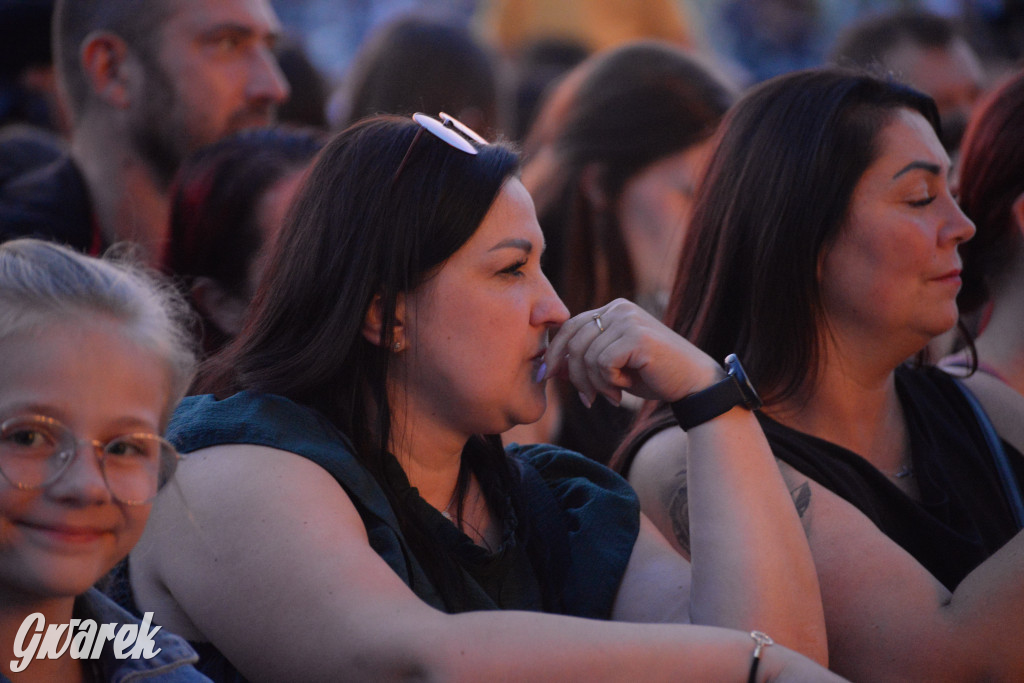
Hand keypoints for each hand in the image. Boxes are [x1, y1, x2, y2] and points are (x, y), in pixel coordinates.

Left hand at [543, 299, 722, 407]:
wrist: (693, 383)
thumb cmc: (652, 375)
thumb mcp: (611, 367)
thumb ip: (584, 360)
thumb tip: (549, 367)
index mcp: (613, 310)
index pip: (569, 327)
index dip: (556, 353)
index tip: (549, 377)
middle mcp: (619, 308)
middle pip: (574, 341)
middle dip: (575, 376)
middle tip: (588, 399)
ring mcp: (628, 319)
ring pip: (586, 356)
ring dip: (596, 384)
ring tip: (614, 393)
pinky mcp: (636, 336)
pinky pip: (602, 363)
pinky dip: (608, 382)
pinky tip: (624, 387)